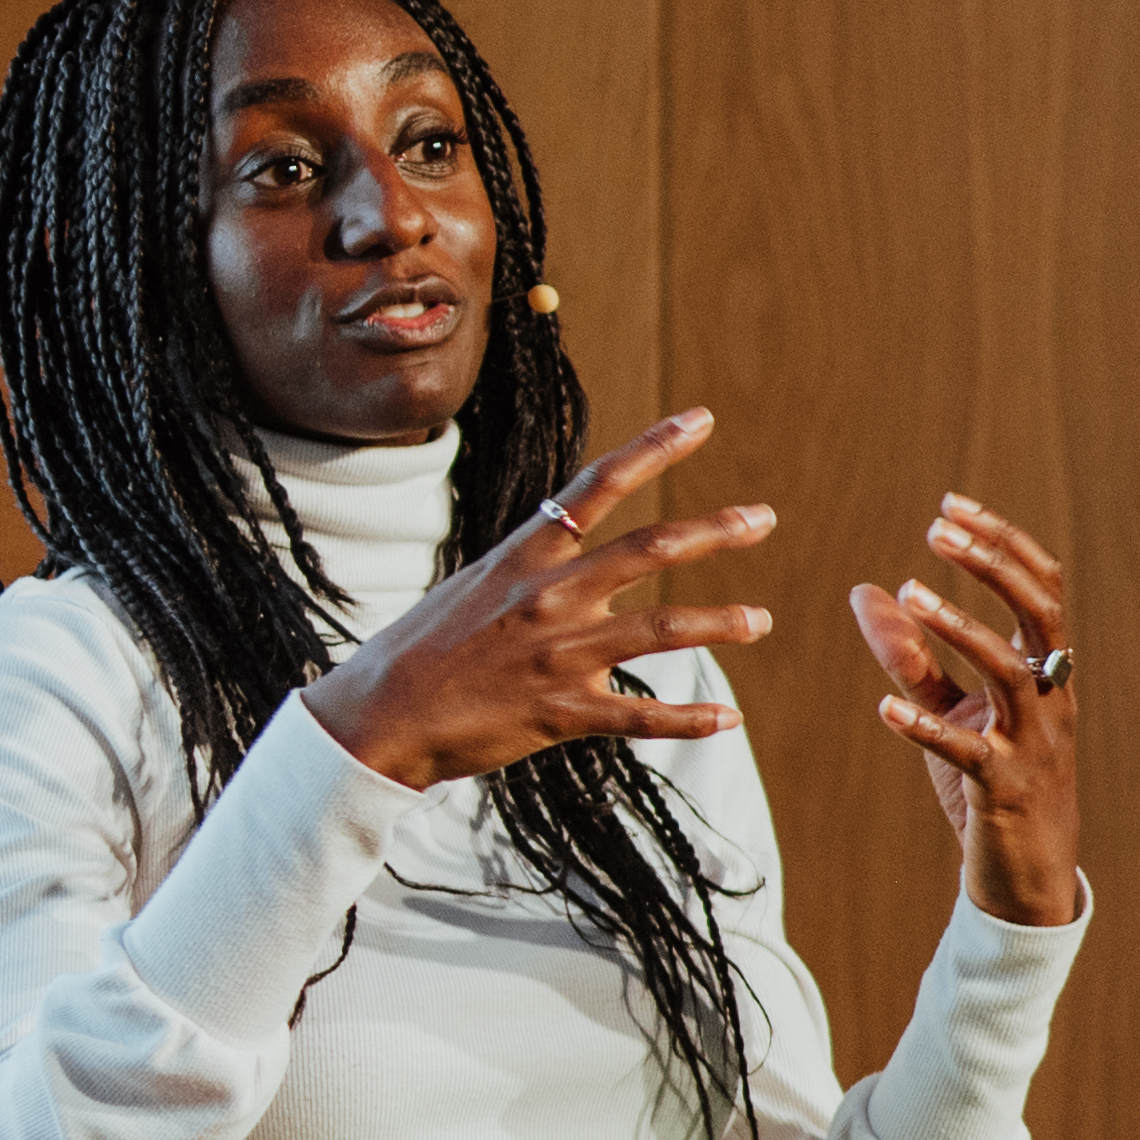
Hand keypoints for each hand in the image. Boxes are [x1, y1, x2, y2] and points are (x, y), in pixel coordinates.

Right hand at [298, 409, 777, 793]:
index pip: (597, 486)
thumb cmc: (419, 650)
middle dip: (715, 530)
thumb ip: (528, 565)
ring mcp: (558, 654)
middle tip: (762, 518)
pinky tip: (727, 719)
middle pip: (649, 549)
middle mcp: (548, 596)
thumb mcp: (472, 586)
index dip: (654, 448)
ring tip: (760, 620)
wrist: (378, 715)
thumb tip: (566, 540)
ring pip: (662, 629)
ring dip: (721, 622)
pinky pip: (640, 714)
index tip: (701, 420)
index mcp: (524, 557)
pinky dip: (689, 718)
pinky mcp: (561, 711)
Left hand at [848, 493, 1082, 927]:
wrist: (1025, 876)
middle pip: (1040, 614)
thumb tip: (867, 592)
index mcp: (1046, 673)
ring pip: (1012, 673)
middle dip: (991, 566)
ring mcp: (1034, 744)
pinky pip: (970, 753)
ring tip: (909, 593)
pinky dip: (927, 726)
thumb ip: (911, 655)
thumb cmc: (991, 783)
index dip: (1002, 543)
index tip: (949, 504)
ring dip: (962, 628)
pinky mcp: (1005, 790)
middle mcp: (1051, 700)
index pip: (1041, 589)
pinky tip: (885, 707)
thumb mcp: (951, 710)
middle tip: (936, 529)